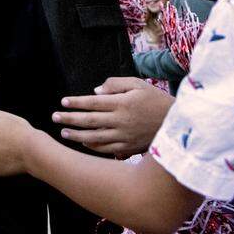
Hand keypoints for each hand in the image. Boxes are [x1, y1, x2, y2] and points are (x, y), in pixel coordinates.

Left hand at [53, 77, 173, 157]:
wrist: (179, 124)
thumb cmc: (156, 100)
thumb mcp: (138, 84)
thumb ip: (115, 84)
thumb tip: (95, 91)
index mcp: (122, 103)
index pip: (93, 103)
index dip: (76, 103)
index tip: (63, 102)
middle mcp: (121, 121)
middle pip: (89, 121)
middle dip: (70, 119)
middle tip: (55, 117)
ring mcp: (124, 137)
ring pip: (95, 137)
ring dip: (77, 135)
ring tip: (64, 132)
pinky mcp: (129, 148)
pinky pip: (106, 149)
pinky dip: (92, 146)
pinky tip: (83, 142)